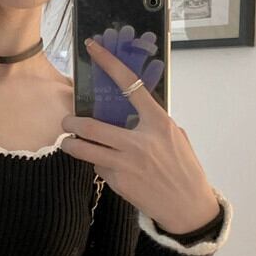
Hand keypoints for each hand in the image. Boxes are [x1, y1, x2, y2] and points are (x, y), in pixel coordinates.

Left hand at [59, 33, 219, 233]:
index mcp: (158, 123)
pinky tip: (104, 166)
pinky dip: (97, 164)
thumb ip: (154, 123)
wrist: (188, 207)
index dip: (110, 64)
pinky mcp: (118, 182)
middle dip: (72, 122)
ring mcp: (126, 163)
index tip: (93, 48)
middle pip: (92, 125)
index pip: (130, 85)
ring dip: (72, 145)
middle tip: (67, 121)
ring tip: (68, 142)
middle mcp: (139, 141)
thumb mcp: (176, 137)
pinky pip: (98, 167)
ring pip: (85, 149)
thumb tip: (132, 111)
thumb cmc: (184, 169)